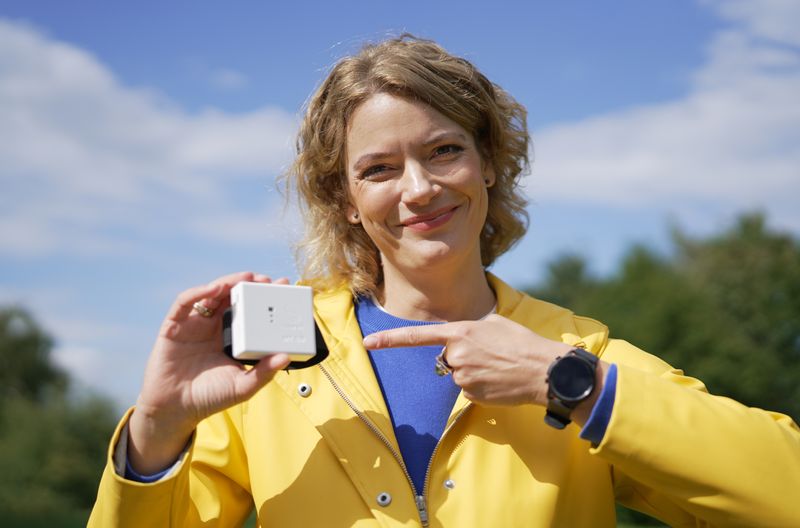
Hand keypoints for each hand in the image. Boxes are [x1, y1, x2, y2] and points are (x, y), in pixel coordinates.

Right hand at [128, 272, 290, 473]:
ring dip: (228, 282)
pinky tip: (213, 289)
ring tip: (245, 278)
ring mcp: (195, 324)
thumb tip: (286, 357)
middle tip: (267, 280)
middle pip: (234, 296)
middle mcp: (215, 326)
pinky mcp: (175, 326)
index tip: (284, 287)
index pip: (251, 310)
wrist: (176, 410)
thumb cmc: (210, 397)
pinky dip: (198, 292)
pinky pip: (184, 302)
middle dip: (250, 284)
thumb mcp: (243, 386)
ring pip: (212, 293)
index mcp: (233, 337)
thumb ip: (264, 372)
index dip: (266, 297)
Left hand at [362, 314, 573, 406]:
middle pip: (446, 359)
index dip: (390, 339)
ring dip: (474, 374)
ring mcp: (463, 376)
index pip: (417, 335)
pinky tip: (498, 382)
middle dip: (462, 359)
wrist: (545, 370)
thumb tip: (458, 340)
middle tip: (490, 357)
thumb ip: (469, 330)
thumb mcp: (494, 324)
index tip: (367, 342)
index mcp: (460, 331)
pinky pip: (468, 391)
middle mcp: (457, 353)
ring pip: (458, 376)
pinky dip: (481, 388)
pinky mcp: (471, 394)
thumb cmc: (522, 344)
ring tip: (498, 369)